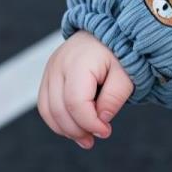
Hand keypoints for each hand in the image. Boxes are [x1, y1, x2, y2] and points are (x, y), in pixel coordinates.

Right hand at [37, 30, 134, 149]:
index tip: (106, 132)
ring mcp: (49, 71)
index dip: (89, 123)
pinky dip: (58, 120)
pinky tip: (75, 129)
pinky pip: (46, 105)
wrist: (104, 33)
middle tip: (96, 139)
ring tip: (86, 139)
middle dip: (77, 130)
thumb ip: (114, 97)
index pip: (75, 102)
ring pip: (48, 110)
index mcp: (78, 63)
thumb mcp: (126, 73)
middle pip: (59, 109)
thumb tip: (101, 120)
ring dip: (65, 129)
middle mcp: (57, 66)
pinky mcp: (47, 77)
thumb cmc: (118, 53)